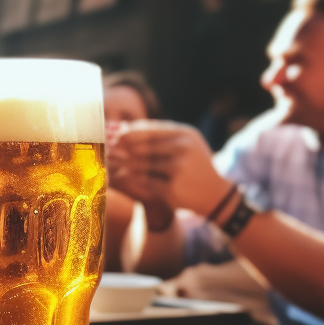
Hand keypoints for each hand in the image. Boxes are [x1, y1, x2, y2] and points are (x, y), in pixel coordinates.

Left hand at [109, 121, 230, 215]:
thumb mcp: (184, 146)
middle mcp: (183, 148)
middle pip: (144, 147)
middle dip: (124, 148)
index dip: (130, 133)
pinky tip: (122, 177)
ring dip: (126, 164)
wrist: (215, 195)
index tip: (115, 136)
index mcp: (186, 134)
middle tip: (108, 150)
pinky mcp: (172, 188)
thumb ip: (159, 137)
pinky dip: (133, 179)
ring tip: (113, 163)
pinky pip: (145, 181)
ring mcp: (178, 168)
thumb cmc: (194, 166)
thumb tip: (124, 129)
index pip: (151, 130)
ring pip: (142, 165)